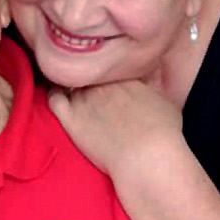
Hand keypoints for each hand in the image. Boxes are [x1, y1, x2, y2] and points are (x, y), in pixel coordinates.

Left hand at [48, 80, 183, 178]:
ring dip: (70, 83)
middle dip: (88, 76)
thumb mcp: (166, 101)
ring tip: (71, 88)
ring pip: (68, 81)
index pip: (108, 65)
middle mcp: (101, 81)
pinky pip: (53, 98)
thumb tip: (151, 83)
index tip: (107, 78)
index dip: (107, 71)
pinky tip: (58, 96)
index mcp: (124, 74)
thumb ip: (152, 87)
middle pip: (87, 71)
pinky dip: (54, 94)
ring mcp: (84, 98)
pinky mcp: (70, 118)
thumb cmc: (163, 131)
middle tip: (90, 85)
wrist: (146, 154)